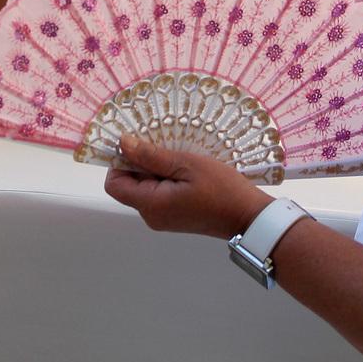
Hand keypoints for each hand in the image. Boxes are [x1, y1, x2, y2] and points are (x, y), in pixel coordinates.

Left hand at [104, 135, 272, 238]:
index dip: (120, 162)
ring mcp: (163, 218)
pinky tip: (185, 169)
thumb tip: (122, 143)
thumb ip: (151, 155)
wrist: (249, 217)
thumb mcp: (187, 165)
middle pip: (129, 184)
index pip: (114, 184)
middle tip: (166, 147)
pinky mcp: (174, 216)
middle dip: (141, 163)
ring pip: (145, 187)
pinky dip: (167, 178)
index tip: (138, 145)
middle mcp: (151, 216)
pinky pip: (159, 193)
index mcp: (150, 205)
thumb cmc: (222, 190)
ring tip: (179, 157)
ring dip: (157, 168)